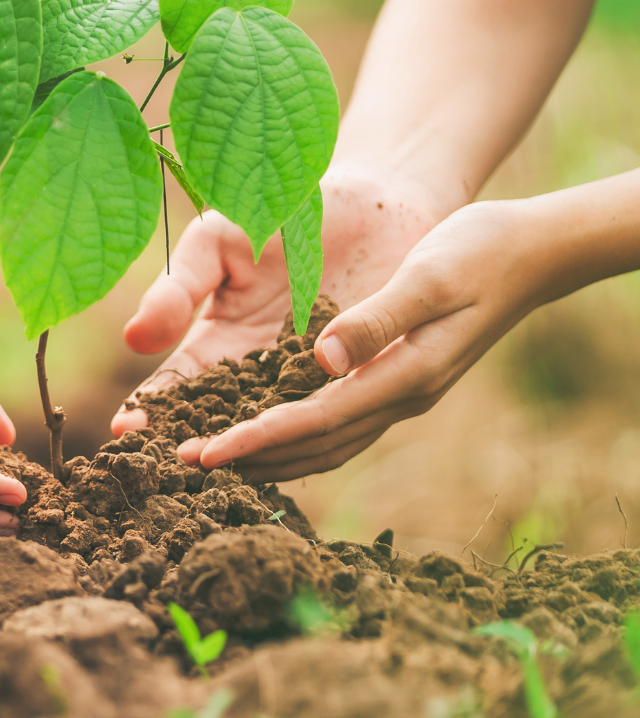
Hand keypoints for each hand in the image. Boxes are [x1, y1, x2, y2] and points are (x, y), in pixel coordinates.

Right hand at [112, 170, 442, 434]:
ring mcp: (308, 381)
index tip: (126, 429)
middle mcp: (260, 373)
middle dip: (195, 443)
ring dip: (250, 448)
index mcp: (218, 342)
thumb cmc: (280, 211)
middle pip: (219, 422)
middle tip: (174, 464)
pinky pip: (335, 412)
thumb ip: (179, 288)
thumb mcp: (217, 243)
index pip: (176, 388)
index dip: (151, 410)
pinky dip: (315, 431)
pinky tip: (297, 443)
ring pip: (275, 428)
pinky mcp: (359, 381)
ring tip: (225, 466)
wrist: (371, 200)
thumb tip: (135, 340)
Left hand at [184, 199, 544, 480]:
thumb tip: (323, 359)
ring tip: (214, 461)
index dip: (257, 440)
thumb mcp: (429, 275)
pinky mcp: (398, 381)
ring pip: (327, 444)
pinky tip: (266, 433)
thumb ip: (378, 318)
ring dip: (271, 456)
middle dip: (251, 460)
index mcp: (406, 375)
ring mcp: (403, 393)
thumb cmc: (477, 251)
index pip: (316, 421)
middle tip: (187, 466)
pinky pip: (339, 425)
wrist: (529, 251)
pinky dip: (297, 438)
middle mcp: (402, 396)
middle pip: (316, 447)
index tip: (206, 454)